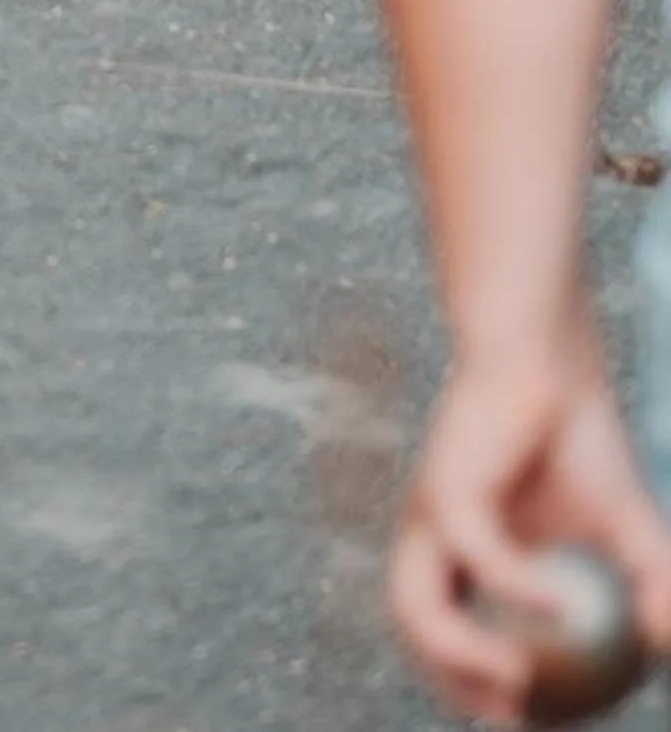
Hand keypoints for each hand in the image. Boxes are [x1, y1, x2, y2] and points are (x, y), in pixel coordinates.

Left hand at [392, 331, 670, 720]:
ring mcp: (435, 513)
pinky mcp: (447, 485)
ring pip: (416, 603)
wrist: (548, 363)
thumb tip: (670, 648)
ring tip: (521, 680)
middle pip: (415, 628)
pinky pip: (476, 554)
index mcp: (465, 553)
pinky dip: (518, 589)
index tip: (526, 719)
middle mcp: (438, 537)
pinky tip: (561, 604)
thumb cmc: (575, 443)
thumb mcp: (627, 534)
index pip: (452, 636)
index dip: (475, 686)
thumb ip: (653, 592)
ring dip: (463, 654)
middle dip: (453, 683)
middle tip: (512, 715)